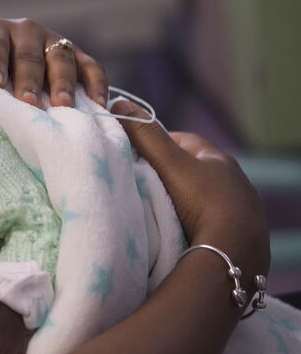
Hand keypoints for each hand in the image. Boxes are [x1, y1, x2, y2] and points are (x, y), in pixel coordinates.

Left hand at [0, 10, 107, 108]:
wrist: (6, 72)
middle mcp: (25, 31)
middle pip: (29, 52)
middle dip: (28, 77)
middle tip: (26, 103)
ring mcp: (53, 43)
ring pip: (61, 57)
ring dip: (61, 82)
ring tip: (58, 108)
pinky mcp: (78, 58)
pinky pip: (91, 67)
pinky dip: (95, 83)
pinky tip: (94, 104)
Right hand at [111, 100, 269, 277]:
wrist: (233, 252)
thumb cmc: (203, 200)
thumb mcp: (170, 164)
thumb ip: (144, 134)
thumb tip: (118, 102)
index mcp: (218, 159)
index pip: (181, 140)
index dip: (154, 143)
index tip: (132, 153)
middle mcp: (231, 180)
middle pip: (189, 169)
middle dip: (164, 172)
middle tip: (138, 181)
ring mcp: (235, 208)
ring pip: (197, 195)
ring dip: (177, 198)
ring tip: (153, 207)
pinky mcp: (234, 234)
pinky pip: (204, 219)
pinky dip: (189, 219)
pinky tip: (174, 227)